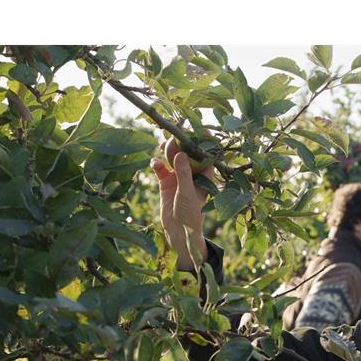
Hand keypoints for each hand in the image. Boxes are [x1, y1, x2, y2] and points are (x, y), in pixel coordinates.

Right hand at [150, 138, 211, 269]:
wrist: (178, 233)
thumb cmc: (191, 216)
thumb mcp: (188, 194)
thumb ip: (184, 174)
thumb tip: (181, 153)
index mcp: (204, 177)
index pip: (206, 155)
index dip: (203, 141)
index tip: (198, 127)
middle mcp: (192, 175)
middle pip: (188, 153)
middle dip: (182, 142)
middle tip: (175, 131)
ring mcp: (179, 178)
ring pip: (173, 158)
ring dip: (168, 150)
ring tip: (164, 144)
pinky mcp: (166, 183)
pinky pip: (161, 169)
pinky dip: (157, 164)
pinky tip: (155, 163)